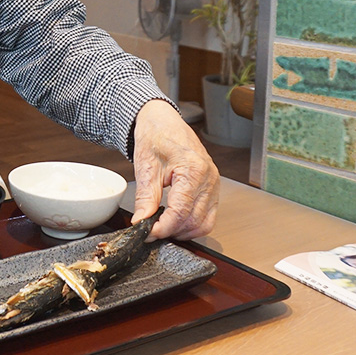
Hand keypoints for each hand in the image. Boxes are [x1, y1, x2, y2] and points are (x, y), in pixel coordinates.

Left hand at [131, 99, 219, 239]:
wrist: (163, 121)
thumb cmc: (156, 135)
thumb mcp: (146, 166)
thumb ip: (145, 197)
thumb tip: (141, 222)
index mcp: (193, 170)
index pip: (181, 212)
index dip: (163, 228)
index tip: (147, 233)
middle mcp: (209, 178)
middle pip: (195, 221)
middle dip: (172, 231)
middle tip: (150, 232)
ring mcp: (214, 183)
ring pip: (205, 223)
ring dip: (184, 231)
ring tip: (162, 228)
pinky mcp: (213, 187)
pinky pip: (208, 215)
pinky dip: (193, 223)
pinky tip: (175, 221)